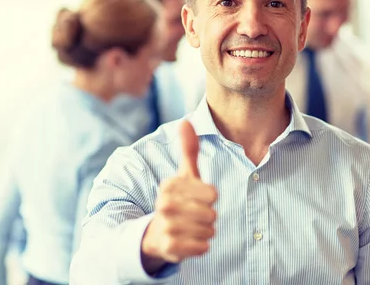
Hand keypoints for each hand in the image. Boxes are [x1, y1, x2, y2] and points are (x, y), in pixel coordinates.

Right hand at [141, 120, 217, 268]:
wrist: (157, 233)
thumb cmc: (179, 199)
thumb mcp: (184, 174)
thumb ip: (188, 149)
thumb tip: (186, 120)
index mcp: (169, 186)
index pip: (212, 194)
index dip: (210, 197)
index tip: (197, 197)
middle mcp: (164, 205)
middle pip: (211, 213)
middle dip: (208, 216)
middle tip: (194, 214)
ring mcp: (166, 227)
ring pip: (208, 231)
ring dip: (205, 231)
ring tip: (191, 227)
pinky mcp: (170, 248)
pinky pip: (202, 247)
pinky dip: (201, 245)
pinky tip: (190, 240)